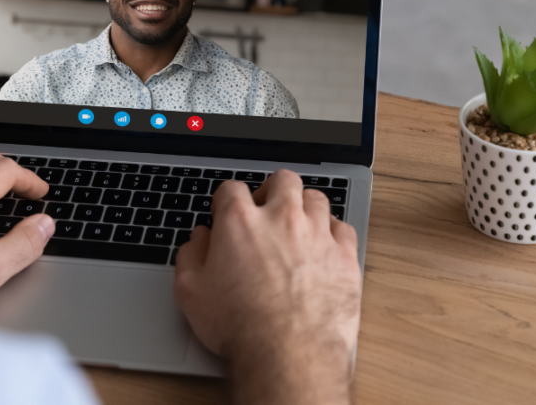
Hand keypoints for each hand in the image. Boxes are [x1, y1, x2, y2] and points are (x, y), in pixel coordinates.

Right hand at [174, 170, 360, 404]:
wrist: (287, 355)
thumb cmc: (239, 326)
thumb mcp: (190, 292)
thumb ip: (190, 256)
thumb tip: (198, 239)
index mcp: (240, 221)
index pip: (231, 188)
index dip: (225, 200)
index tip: (225, 214)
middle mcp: (281, 218)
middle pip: (281, 180)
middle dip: (271, 190)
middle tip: (266, 210)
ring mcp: (318, 234)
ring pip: (316, 198)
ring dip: (304, 207)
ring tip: (296, 226)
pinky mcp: (344, 256)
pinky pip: (343, 227)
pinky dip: (333, 232)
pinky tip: (323, 246)